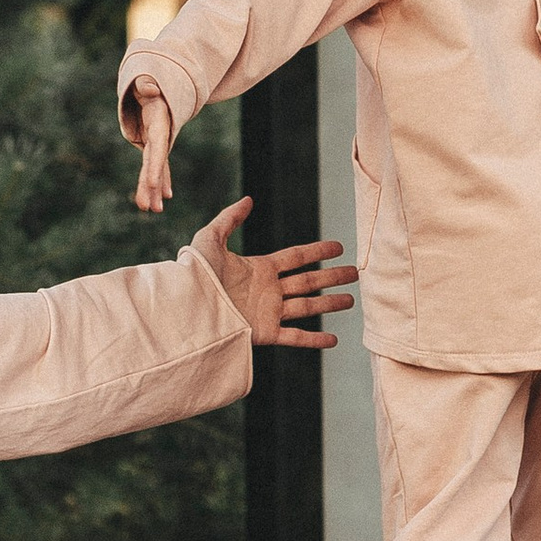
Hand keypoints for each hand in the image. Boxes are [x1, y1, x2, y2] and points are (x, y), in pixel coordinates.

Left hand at [131, 88, 174, 213]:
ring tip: (152, 210)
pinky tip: (159, 199)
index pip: (157, 148)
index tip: (151, 183)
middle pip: (156, 165)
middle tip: (152, 209)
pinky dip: (156, 183)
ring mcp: (158, 144)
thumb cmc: (148, 84)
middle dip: (154, 187)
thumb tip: (150, 88)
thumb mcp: (146, 82)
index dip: (155, 166)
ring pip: (155, 170)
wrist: (157, 90)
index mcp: (160, 124)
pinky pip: (154, 168)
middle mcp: (162, 138)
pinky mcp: (153, 147)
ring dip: (153, 191)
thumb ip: (146, 85)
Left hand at [194, 198, 357, 350]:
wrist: (186, 306)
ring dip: (329, 304)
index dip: (317, 251)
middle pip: (308, 282)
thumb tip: (248, 200)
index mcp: (258, 269)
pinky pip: (295, 337)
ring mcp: (267, 312)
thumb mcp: (210, 238)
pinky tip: (333, 340)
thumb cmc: (193, 273)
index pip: (295, 257)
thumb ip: (230, 218)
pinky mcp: (264, 333)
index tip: (338, 247)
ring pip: (307, 307)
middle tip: (354, 274)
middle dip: (331, 277)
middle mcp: (267, 291)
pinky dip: (314, 339)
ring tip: (351, 301)